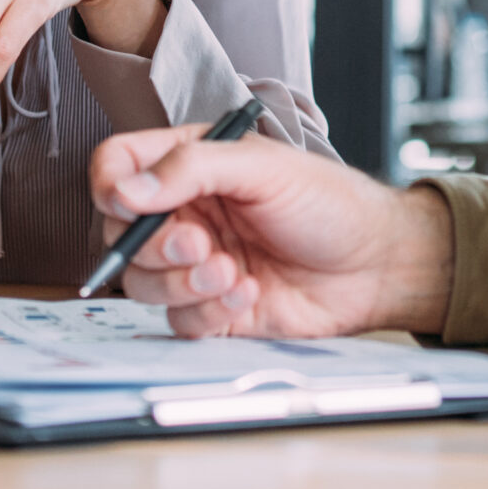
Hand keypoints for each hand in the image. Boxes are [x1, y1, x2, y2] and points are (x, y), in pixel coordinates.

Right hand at [90, 128, 455, 338]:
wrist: (377, 263)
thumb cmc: (330, 203)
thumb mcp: (264, 168)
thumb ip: (192, 168)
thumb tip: (127, 188)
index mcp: (189, 167)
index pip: (119, 167)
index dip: (110, 185)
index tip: (127, 202)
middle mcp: (185, 215)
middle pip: (120, 235)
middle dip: (154, 245)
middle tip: (199, 243)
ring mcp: (196, 266)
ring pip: (143, 284)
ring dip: (182, 282)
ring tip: (230, 270)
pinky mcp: (214, 311)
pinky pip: (179, 321)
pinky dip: (209, 311)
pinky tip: (249, 292)